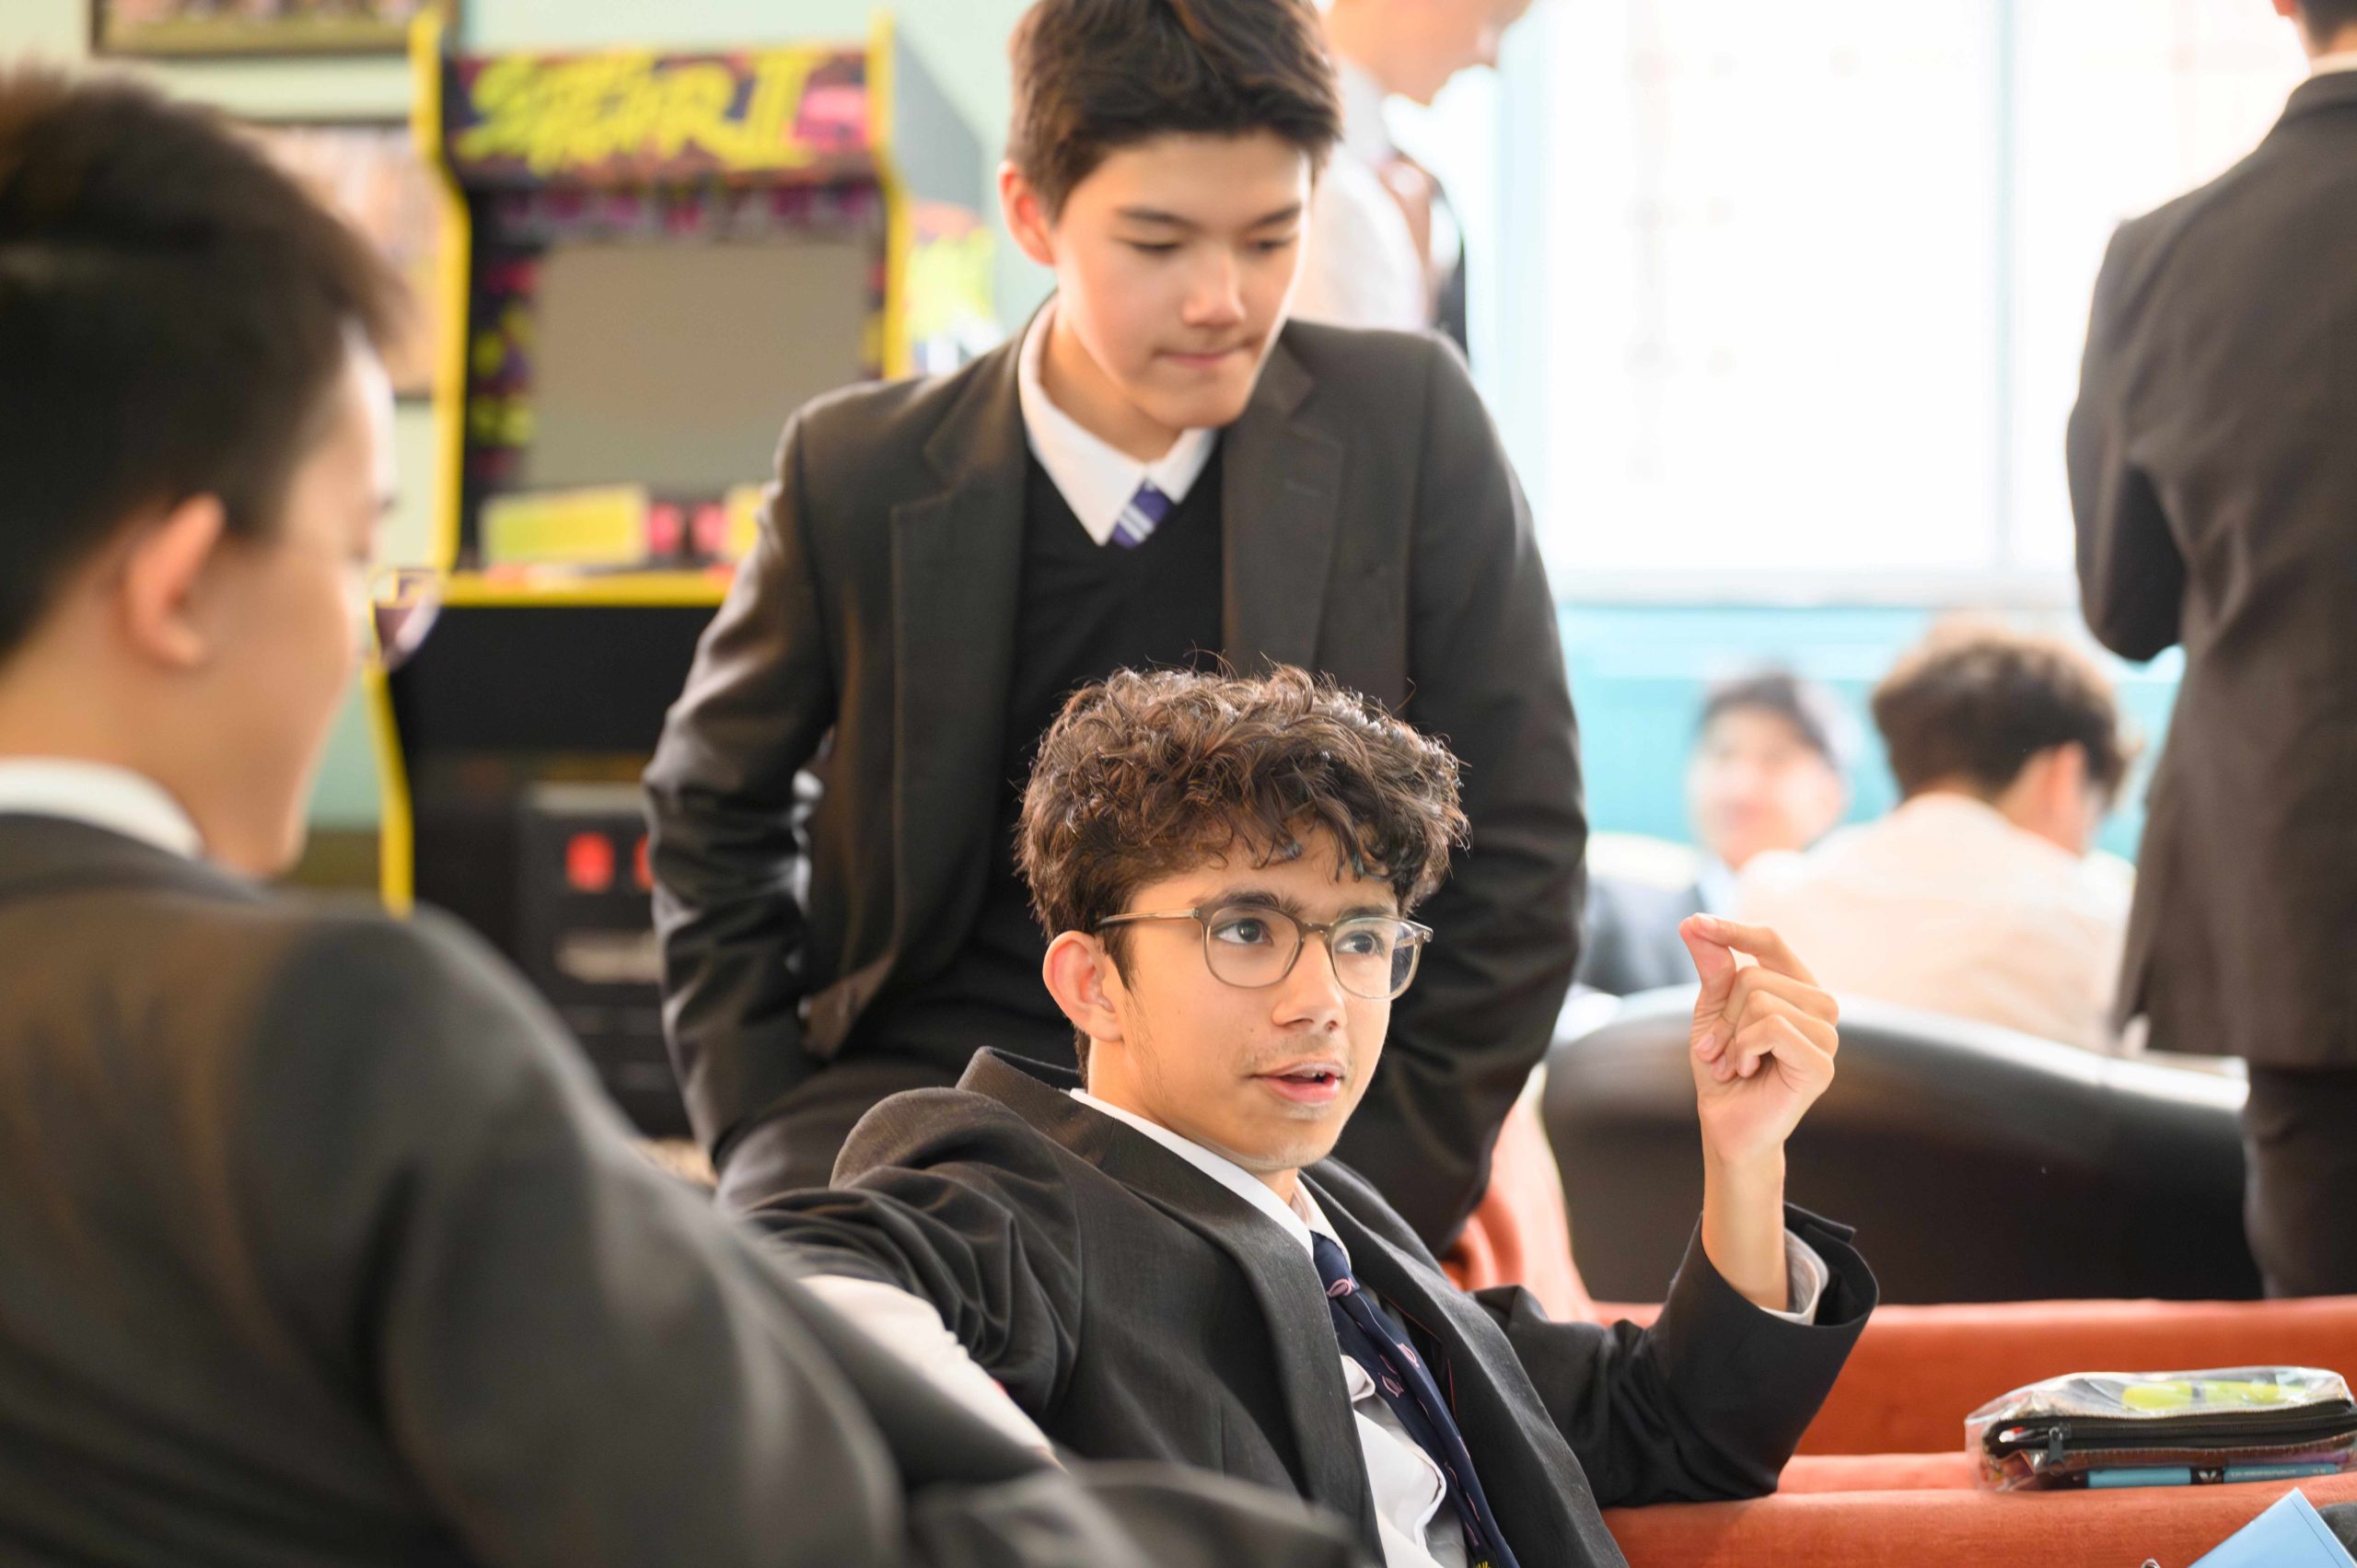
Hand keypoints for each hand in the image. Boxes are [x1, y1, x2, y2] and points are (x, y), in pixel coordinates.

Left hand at [1681, 914, 1838, 1176]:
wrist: (1726, 1124)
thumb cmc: (1723, 1068)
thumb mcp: (1711, 1010)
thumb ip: (1713, 966)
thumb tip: (1693, 922)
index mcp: (1797, 987)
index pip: (1771, 942)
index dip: (1732, 930)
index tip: (1693, 923)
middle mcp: (1820, 1006)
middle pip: (1755, 975)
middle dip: (1722, 1014)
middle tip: (1717, 1049)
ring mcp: (1827, 1035)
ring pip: (1761, 1000)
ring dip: (1731, 1036)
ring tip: (1734, 1063)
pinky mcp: (1822, 1063)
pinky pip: (1772, 1027)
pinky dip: (1744, 1049)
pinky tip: (1747, 1071)